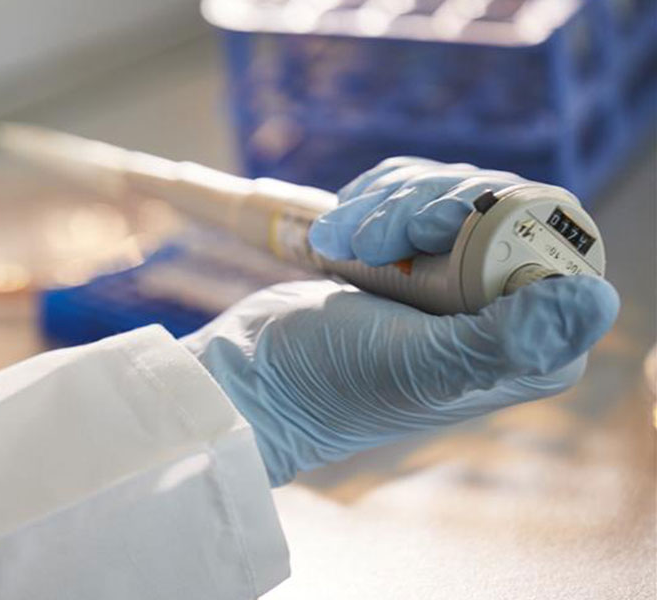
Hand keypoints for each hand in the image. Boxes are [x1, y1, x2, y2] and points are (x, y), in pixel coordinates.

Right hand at [182, 159, 618, 485]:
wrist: (256, 377)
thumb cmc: (330, 380)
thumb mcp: (418, 362)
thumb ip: (508, 341)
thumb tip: (597, 296)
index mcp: (530, 346)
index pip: (545, 235)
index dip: (490, 210)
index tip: (428, 230)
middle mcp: (504, 311)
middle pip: (496, 201)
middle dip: (424, 206)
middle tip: (369, 243)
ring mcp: (457, 282)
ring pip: (450, 190)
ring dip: (387, 204)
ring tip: (339, 243)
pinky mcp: (414, 259)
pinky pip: (414, 194)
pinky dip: (371, 201)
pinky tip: (338, 234)